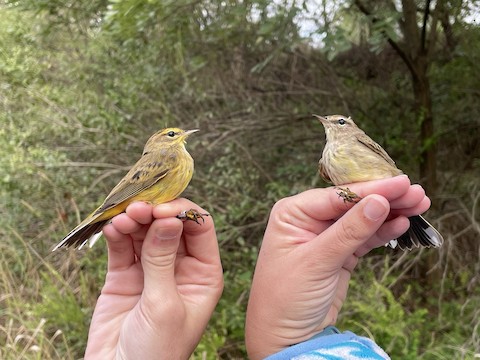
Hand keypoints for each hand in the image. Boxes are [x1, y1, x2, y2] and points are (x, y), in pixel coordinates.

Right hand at [84, 199, 222, 359]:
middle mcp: (180, 267)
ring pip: (145, 232)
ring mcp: (151, 269)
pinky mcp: (125, 275)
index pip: (200, 228)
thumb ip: (163, 259)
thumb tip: (169, 219)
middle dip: (154, 213)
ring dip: (133, 220)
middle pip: (170, 225)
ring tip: (121, 219)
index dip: (182, 212)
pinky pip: (123, 246)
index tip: (161, 210)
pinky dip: (117, 234)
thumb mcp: (165, 305)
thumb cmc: (157, 352)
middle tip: (137, 209)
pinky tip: (112, 227)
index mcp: (203, 274)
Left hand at [245, 175, 429, 358]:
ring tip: (419, 204)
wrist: (284, 336)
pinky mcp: (339, 255)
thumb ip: (349, 231)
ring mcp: (325, 237)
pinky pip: (364, 239)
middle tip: (416, 192)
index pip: (337, 196)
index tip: (400, 183)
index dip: (370, 189)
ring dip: (389, 212)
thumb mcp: (317, 262)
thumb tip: (379, 201)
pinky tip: (402, 223)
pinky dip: (383, 232)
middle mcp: (308, 220)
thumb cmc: (286, 297)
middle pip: (352, 204)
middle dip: (384, 197)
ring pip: (362, 219)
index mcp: (293, 213)